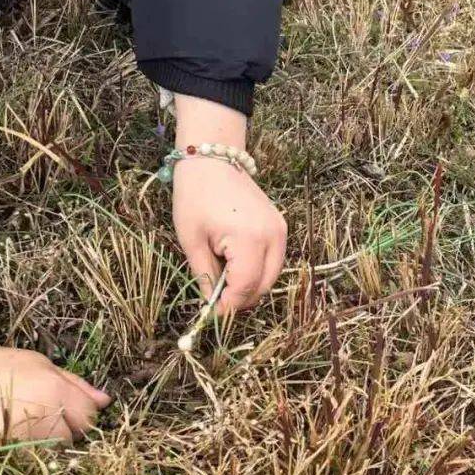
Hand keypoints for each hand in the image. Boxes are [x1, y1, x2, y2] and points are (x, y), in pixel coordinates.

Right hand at [0, 305, 110, 443]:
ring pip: (47, 455)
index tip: (67, 409)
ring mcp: (16, 442)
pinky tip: (5, 435)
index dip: (81, 415)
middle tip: (38, 414)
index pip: (88, 419)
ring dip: (40, 443)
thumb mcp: (41, 364)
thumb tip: (106, 401)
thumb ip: (76, 384)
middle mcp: (39, 420)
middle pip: (70, 439)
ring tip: (18, 422)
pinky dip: (18, 453)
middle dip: (61, 429)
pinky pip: (21, 462)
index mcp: (54, 393)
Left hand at [170, 95, 286, 313]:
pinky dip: (258, 271)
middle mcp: (273, 236)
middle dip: (240, 299)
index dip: (228, 306)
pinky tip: (236, 266)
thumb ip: (205, 276)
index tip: (211, 314)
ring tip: (224, 282)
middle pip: (262, 286)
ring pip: (271, 276)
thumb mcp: (192, 241)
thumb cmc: (195, 196)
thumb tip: (211, 305)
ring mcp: (281, 230)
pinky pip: (274, 260)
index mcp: (249, 239)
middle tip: (216, 301)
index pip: (245, 287)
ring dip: (250, 286)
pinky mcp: (281, 227)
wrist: (212, 160)